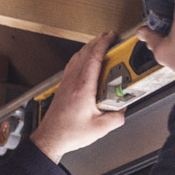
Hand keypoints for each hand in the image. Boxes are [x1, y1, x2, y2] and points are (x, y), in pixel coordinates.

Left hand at [30, 32, 125, 162]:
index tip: (111, 37)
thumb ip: (116, 118)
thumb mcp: (100, 128)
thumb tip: (123, 110)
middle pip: (84, 53)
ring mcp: (66, 83)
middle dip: (97, 41)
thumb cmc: (69, 133)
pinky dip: (80, 57)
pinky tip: (84, 60)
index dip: (103, 44)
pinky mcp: (62, 87)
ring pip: (77, 57)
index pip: (94, 58)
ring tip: (98, 44)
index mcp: (83, 88)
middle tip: (108, 37)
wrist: (50, 138)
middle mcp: (73, 82)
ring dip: (88, 48)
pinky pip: (72, 65)